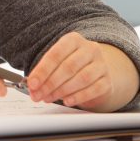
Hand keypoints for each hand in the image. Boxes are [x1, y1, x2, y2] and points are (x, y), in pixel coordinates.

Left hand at [24, 32, 138, 111]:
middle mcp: (90, 49)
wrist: (95, 73)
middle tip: (38, 94)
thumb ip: (44, 71)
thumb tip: (32, 84)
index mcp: (73, 40)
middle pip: (68, 67)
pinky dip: (78, 96)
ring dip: (62, 91)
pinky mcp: (107, 81)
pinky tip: (67, 100)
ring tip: (49, 98)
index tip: (32, 83)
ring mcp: (101, 64)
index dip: (43, 70)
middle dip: (50, 83)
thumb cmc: (71, 66)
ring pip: (82, 78)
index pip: (56, 54)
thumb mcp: (57, 62)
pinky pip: (94, 89)